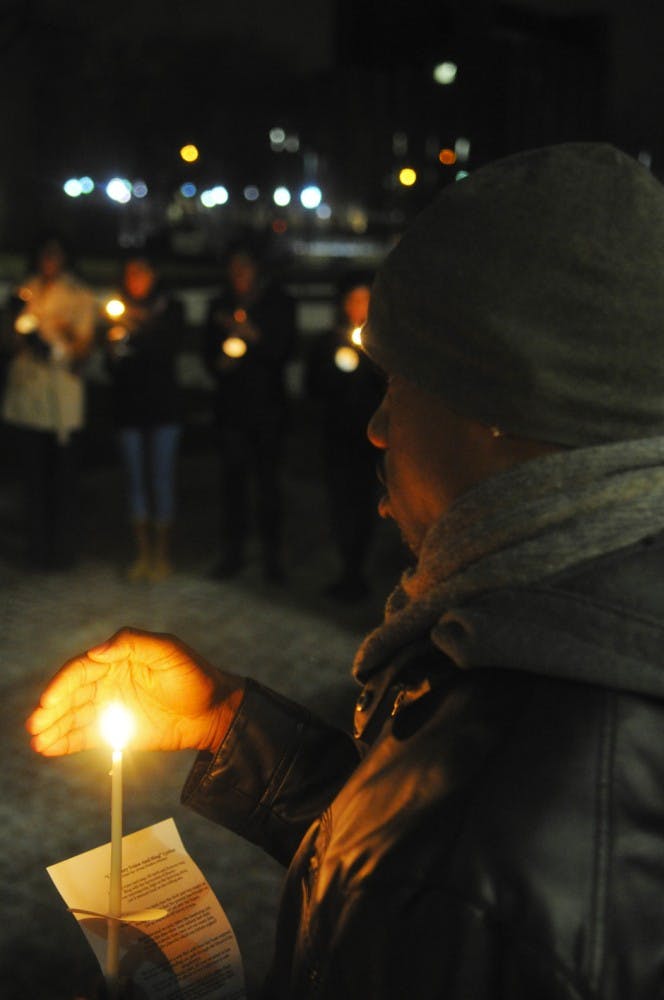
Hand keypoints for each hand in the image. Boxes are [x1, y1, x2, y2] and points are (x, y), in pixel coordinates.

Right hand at [26, 627, 244, 756]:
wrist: (215, 711)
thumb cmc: (195, 675)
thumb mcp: (169, 650)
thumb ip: (133, 643)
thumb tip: (97, 651)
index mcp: (117, 659)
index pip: (81, 669)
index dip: (62, 685)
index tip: (49, 702)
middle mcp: (108, 681)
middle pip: (72, 695)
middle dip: (51, 710)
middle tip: (36, 726)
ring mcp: (111, 707)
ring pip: (74, 717)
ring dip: (54, 728)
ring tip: (38, 742)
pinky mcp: (116, 731)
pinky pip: (85, 736)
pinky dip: (66, 742)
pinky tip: (50, 749)